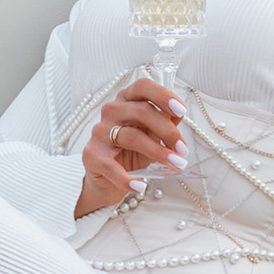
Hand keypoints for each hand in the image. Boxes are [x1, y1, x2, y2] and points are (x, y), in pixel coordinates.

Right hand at [76, 77, 187, 214]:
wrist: (106, 179)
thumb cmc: (131, 152)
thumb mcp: (151, 135)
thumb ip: (164, 123)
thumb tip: (178, 115)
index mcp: (126, 100)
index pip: (143, 87)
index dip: (163, 95)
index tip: (181, 111)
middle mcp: (111, 112)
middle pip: (141, 111)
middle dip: (167, 131)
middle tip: (182, 149)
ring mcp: (99, 133)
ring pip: (131, 136)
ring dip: (157, 152)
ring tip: (175, 164)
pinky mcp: (91, 155)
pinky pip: (111, 167)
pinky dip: (128, 179)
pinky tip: (140, 186)